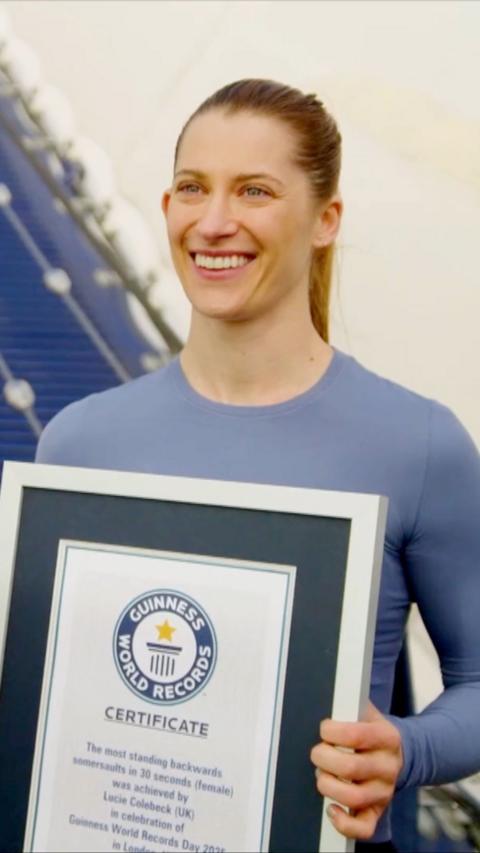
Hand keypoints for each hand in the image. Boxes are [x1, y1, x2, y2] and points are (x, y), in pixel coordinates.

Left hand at [310, 701, 402, 839]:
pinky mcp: (378, 811)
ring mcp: (384, 792)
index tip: (324, 728)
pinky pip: (363, 828)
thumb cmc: (373, 731)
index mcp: (387, 737)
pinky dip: (342, 822)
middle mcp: (388, 766)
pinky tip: (331, 808)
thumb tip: (324, 696)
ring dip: (327, 786)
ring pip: (353, 798)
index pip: (357, 735)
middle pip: (351, 767)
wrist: (399, 753)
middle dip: (323, 758)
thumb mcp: (367, 712)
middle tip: (317, 752)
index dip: (332, 731)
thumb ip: (349, 705)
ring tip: (322, 775)